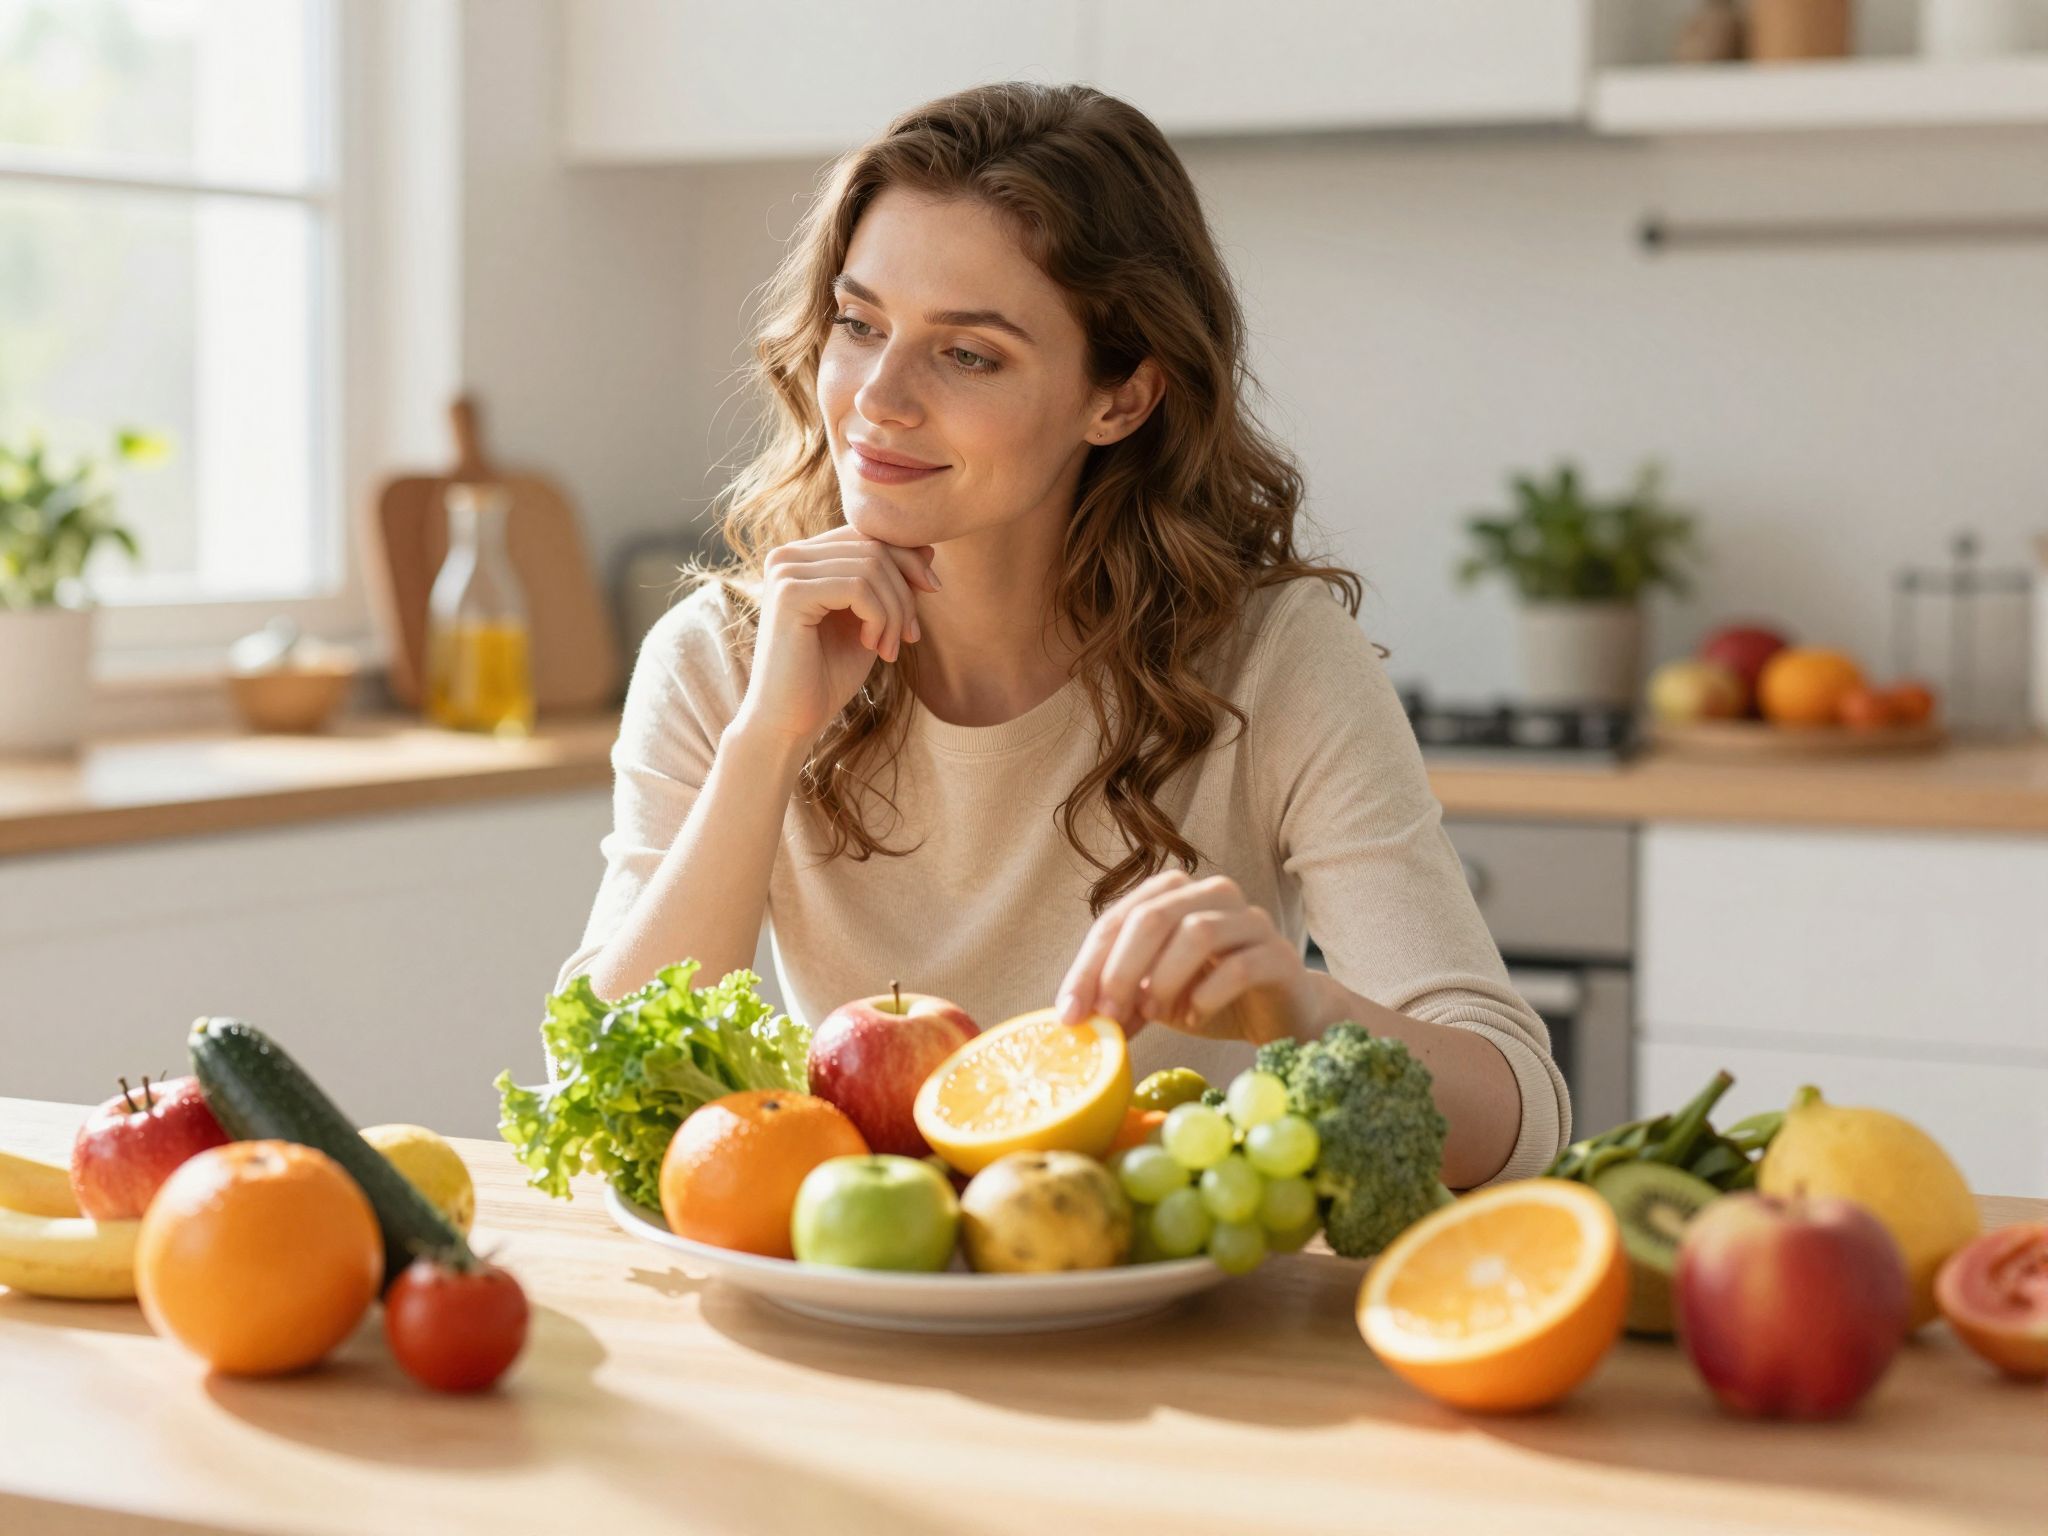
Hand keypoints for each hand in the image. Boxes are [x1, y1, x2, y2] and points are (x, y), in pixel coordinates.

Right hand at [732, 525, 939, 746]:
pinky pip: (858, 587)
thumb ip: (892, 582)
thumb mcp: (871, 620)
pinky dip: (879, 618)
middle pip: (874, 547)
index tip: (926, 599)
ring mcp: (785, 571)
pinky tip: (872, 646)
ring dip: (894, 611)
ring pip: (871, 566)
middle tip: (908, 637)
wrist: (790, 720)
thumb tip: (927, 546)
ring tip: (889, 648)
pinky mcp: (789, 593)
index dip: (907, 562)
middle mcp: (789, 555)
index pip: (869, 534)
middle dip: (904, 594)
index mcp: (804, 557)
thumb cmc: (828, 674)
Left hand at [1054, 870, 1324, 1045]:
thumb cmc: (1210, 997)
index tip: (1071, 1013)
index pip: (1119, 918)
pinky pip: (1239, 966)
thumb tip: (1074, 1017)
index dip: (1088, 966)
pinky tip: (1194, 1015)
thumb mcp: (1155, 997)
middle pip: (1154, 917)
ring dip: (1164, 978)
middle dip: (1122, 970)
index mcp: (1174, 894)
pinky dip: (1207, 995)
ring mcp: (1251, 920)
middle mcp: (1213, 894)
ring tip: (1152, 1013)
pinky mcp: (1280, 954)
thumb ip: (1121, 997)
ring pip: (1198, 932)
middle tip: (1108, 1016)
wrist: (1281, 1013)